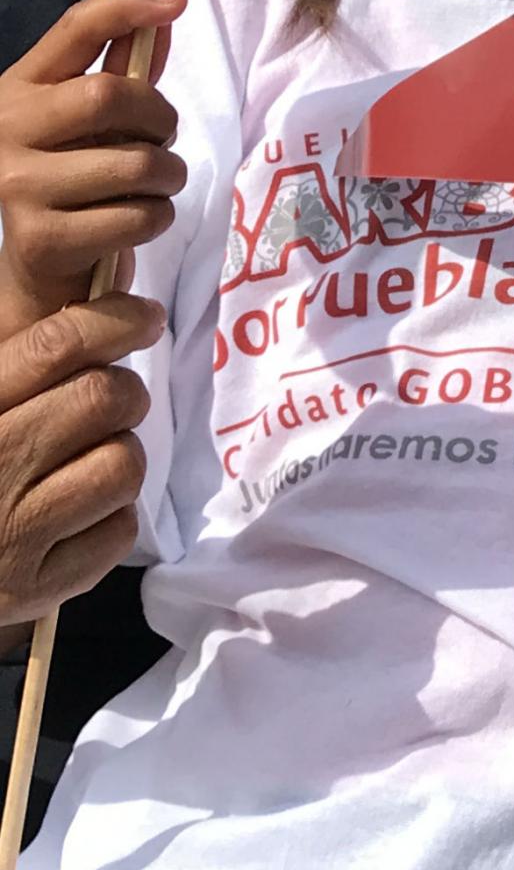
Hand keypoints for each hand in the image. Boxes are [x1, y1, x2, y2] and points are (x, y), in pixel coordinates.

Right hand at [0, 0, 187, 328]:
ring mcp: (16, 184)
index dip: (126, 7)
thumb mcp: (95, 119)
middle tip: (164, 140)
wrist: (42, 265)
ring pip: (135, 163)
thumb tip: (167, 2)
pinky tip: (139, 218)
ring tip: (156, 184)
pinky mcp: (41, 237)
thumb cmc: (77, 178)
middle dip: (160, 119)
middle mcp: (5, 128)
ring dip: (168, 176)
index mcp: (19, 87)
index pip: (74, 29)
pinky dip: (157, 218)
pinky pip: (135, 216)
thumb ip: (127, 69)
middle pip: (109, 94)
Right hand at [0, 294, 160, 624]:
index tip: (145, 317)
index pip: (52, 345)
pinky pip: (121, 529)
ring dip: (118, 459)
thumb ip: (36, 359)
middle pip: (105, 398)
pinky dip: (111, 520)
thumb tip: (116, 285)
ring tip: (85, 467)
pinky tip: (78, 518)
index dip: (113, 320)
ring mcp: (13, 533)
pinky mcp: (42, 584)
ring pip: (123, 463)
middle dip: (125, 395)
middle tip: (115, 404)